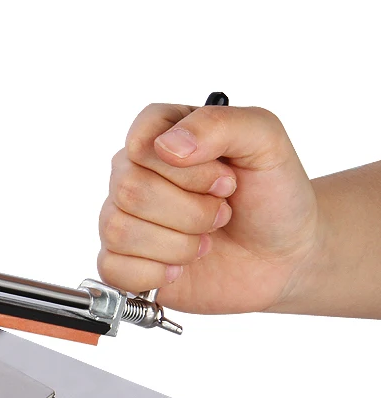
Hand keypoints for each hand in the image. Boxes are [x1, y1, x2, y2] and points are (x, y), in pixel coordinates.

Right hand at [97, 103, 320, 313]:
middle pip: (129, 189)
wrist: (285, 256)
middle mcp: (135, 173)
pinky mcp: (124, 261)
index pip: (140, 142)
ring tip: (205, 242)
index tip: (225, 181)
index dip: (186, 170)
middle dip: (190, 212)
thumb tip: (166, 146)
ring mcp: (126, 217)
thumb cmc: (273, 196)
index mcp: (162, 133)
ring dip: (177, 245)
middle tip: (222, 214)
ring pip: (119, 230)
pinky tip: (180, 268)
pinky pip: (112, 268)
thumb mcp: (266, 142)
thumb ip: (219, 124)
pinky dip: (154, 273)